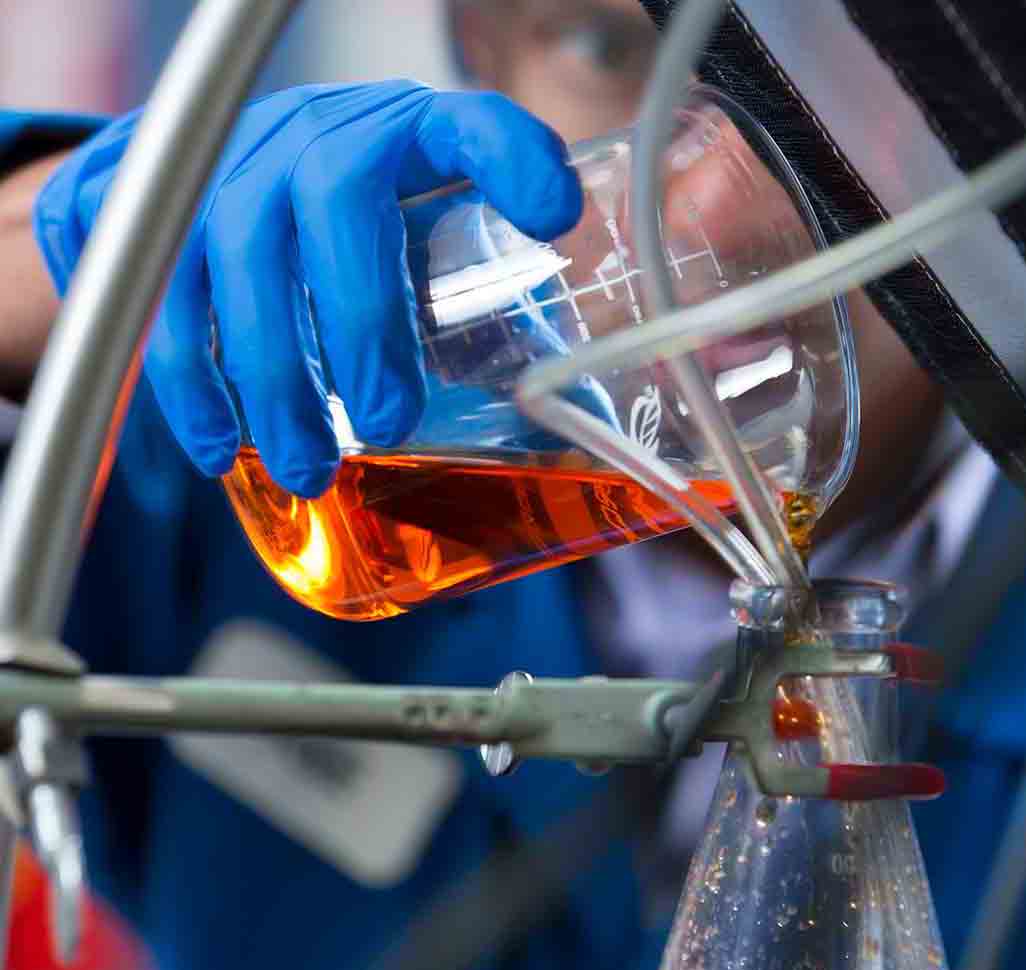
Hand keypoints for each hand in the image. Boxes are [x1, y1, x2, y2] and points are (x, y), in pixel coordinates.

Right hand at [34, 81, 582, 495]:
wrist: (202, 178)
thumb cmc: (349, 237)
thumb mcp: (421, 247)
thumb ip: (484, 307)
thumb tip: (560, 413)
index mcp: (407, 137)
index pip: (469, 124)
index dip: (510, 156)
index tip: (550, 215)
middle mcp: (317, 131)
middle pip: (336, 197)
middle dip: (362, 321)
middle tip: (386, 423)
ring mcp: (226, 156)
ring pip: (235, 249)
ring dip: (271, 375)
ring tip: (308, 468)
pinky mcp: (144, 191)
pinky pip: (153, 283)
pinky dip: (187, 378)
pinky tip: (219, 443)